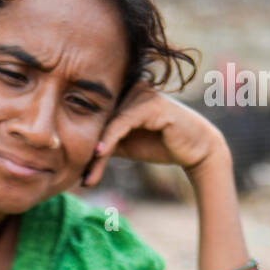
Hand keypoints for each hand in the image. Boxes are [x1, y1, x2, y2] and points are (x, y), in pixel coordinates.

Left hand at [82, 81, 229, 186]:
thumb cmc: (160, 144)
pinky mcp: (150, 104)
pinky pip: (122, 122)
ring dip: (97, 154)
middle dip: (88, 154)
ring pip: (109, 124)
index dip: (83, 145)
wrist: (194, 149)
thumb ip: (105, 142)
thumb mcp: (125, 144)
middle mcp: (131, 88)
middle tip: (79, 180)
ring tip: (88, 177)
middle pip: (100, 122)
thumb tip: (76, 154)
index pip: (97, 119)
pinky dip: (109, 139)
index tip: (75, 174)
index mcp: (124, 93)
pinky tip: (98, 153)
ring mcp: (141, 93)